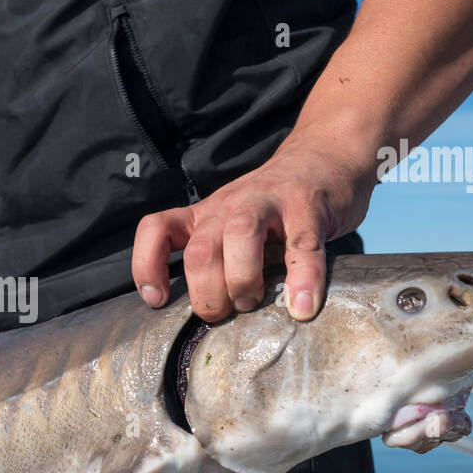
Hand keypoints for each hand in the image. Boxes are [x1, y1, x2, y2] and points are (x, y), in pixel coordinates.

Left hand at [131, 138, 374, 321]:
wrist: (325, 155)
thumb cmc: (275, 208)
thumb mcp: (233, 228)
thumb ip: (220, 262)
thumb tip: (209, 316)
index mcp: (205, 215)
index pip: (157, 229)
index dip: (147, 265)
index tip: (158, 300)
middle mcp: (229, 207)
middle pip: (200, 248)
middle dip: (206, 292)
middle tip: (222, 314)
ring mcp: (269, 203)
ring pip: (240, 235)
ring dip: (242, 279)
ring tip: (251, 303)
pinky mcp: (309, 208)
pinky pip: (302, 246)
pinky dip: (302, 280)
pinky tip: (302, 307)